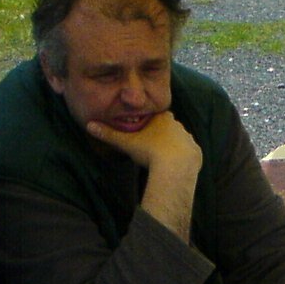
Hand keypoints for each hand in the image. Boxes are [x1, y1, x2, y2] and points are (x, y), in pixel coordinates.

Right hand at [89, 112, 201, 240]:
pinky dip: (182, 157)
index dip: (148, 124)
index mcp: (161, 118)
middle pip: (167, 127)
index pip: (154, 116)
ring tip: (162, 158)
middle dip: (160, 134)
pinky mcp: (195, 151)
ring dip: (172, 146)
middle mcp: (177, 125)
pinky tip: (175, 165)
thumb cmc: (150, 151)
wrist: (175, 167)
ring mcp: (188, 138)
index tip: (143, 134)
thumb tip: (89, 125)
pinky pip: (188, 153)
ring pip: (179, 139)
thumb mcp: (126, 143)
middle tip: (151, 147)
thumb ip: (109, 134)